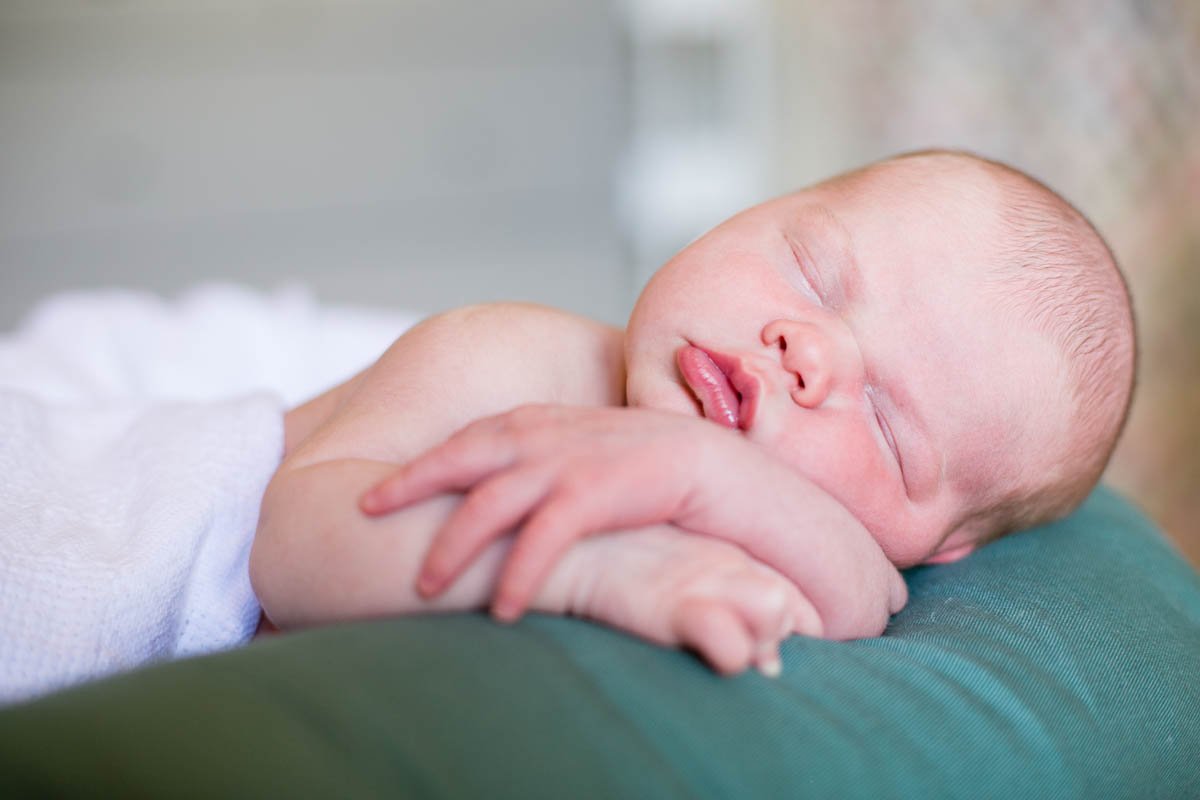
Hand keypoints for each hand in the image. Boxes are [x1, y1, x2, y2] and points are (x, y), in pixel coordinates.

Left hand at [360, 404, 904, 635]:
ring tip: (424, 585)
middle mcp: (583, 429)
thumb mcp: (621, 475)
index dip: (435, 457)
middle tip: (365, 509)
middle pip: (482, 444)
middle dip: (422, 476)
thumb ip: (574, 479)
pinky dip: (526, 566)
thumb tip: (527, 508)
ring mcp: (607, 451)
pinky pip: (563, 525)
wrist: (769, 484)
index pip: (490, 432)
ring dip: (463, 535)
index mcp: (576, 423)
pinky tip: (503, 608)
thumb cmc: (690, 491)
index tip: (383, 488)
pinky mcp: (634, 481)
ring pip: (511, 487)